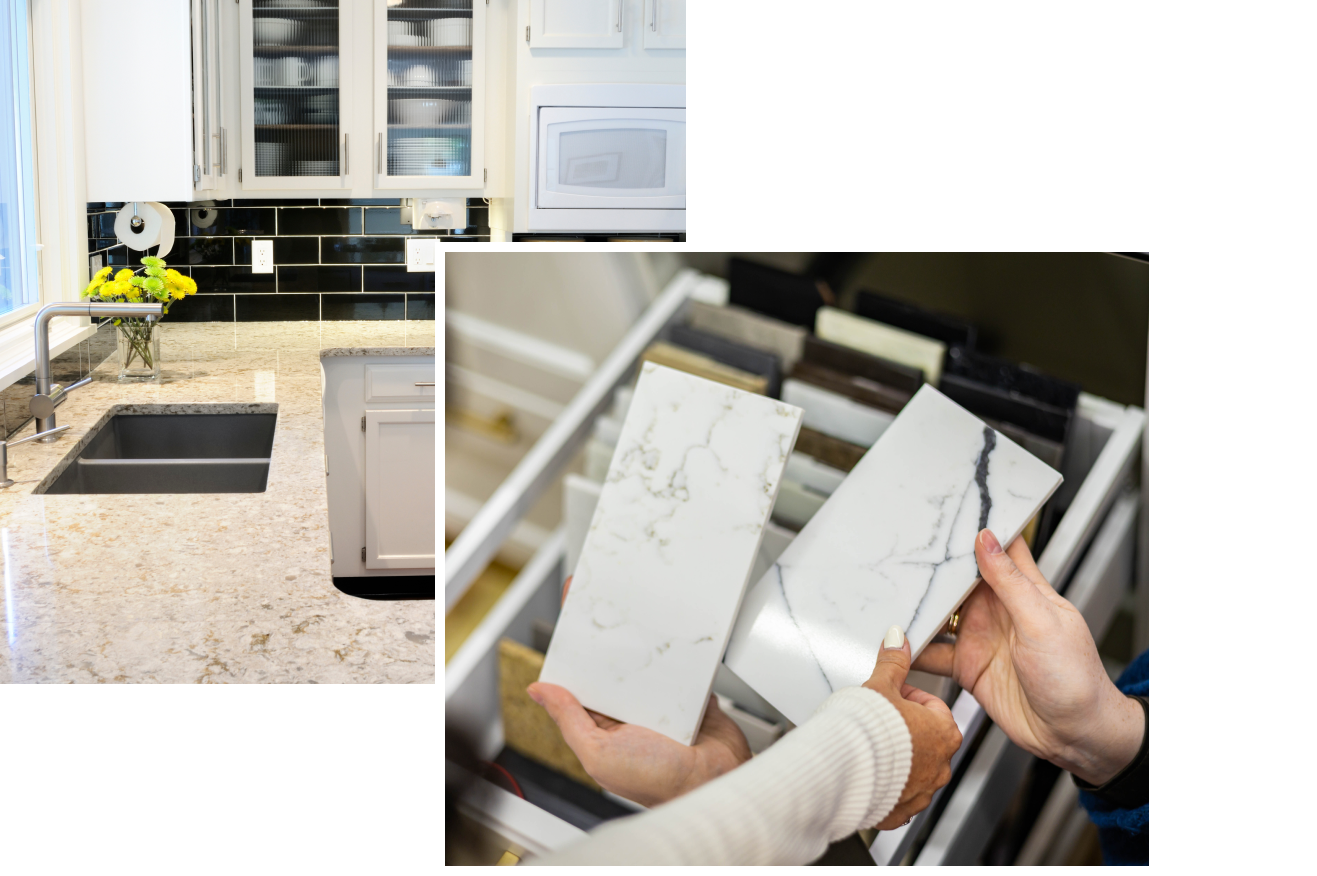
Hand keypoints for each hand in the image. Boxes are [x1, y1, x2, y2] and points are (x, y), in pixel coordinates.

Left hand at [526, 577, 751, 806]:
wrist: (716, 784)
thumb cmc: (659, 783)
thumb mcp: (600, 754)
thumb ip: (570, 721)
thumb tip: (539, 691)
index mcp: (601, 725)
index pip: (579, 678)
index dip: (572, 647)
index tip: (570, 614)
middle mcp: (628, 712)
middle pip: (612, 663)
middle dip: (609, 634)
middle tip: (605, 597)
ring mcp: (659, 702)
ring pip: (645, 661)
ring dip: (644, 639)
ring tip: (638, 607)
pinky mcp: (689, 696)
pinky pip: (680, 666)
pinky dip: (677, 650)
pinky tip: (673, 630)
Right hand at [863, 627, 962, 829]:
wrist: (839, 771)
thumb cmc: (864, 731)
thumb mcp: (880, 687)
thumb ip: (893, 663)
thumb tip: (898, 639)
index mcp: (943, 732)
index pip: (933, 705)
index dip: (907, 697)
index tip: (889, 696)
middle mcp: (940, 765)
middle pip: (925, 737)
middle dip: (903, 728)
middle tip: (877, 720)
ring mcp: (922, 791)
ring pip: (913, 768)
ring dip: (896, 757)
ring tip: (869, 746)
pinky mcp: (902, 810)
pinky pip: (898, 794)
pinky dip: (886, 784)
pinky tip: (867, 771)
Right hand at [913, 530, 1143, 785]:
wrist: (1074, 735)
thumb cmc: (1076, 677)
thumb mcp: (1042, 622)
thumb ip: (1011, 582)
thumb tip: (987, 539)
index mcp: (1023, 591)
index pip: (999, 547)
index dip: (976, 528)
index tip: (948, 511)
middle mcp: (997, 610)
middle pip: (958, 580)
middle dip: (933, 567)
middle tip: (900, 551)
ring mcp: (979, 637)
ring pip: (939, 614)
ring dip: (918, 606)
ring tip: (888, 593)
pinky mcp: (965, 666)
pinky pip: (931, 653)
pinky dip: (911, 648)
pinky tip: (893, 641)